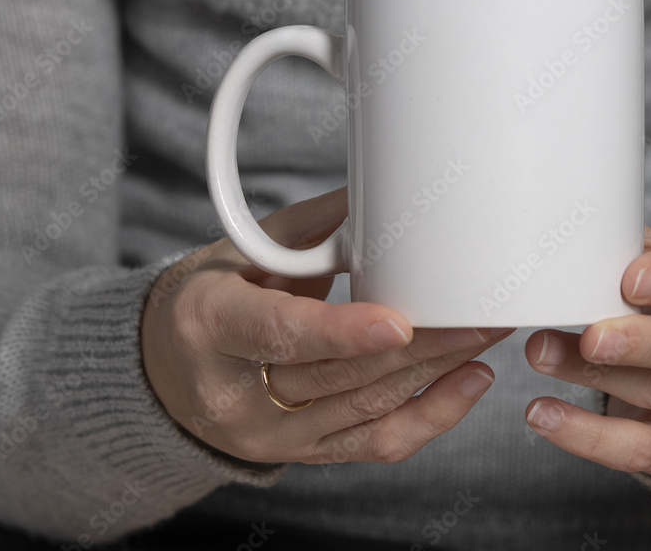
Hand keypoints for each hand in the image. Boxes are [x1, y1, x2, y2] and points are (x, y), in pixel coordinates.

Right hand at [141, 188, 511, 463]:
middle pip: (340, 377)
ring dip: (437, 373)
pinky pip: (375, 446)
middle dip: (422, 346)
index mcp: (211, 325)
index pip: (280, 334)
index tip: (400, 320)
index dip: (342, 332)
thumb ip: (309, 228)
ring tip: (484, 334)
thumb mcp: (237, 250)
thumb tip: (381, 194)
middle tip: (478, 311)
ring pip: (367, 412)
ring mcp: (270, 435)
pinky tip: (467, 382)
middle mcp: (236, 394)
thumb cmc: (209, 297)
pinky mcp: (301, 456)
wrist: (166, 370)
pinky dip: (431, 416)